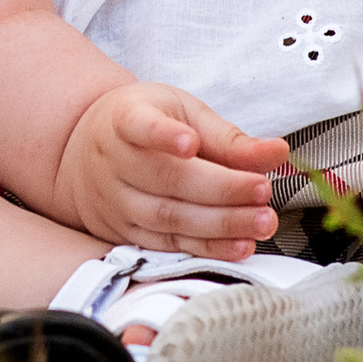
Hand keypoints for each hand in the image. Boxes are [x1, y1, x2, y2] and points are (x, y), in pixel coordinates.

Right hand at [54, 83, 291, 260]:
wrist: (86, 155)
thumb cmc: (146, 125)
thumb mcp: (181, 112)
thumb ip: (227, 136)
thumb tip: (277, 152)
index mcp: (125, 120)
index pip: (139, 125)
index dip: (163, 135)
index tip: (189, 142)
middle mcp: (114, 162)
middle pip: (167, 179)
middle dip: (221, 189)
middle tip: (263, 190)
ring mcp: (117, 202)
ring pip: (169, 218)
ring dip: (222, 224)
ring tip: (263, 220)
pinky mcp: (126, 233)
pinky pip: (170, 245)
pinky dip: (209, 249)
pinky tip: (242, 245)